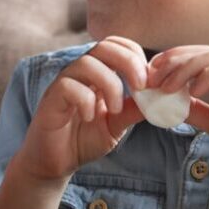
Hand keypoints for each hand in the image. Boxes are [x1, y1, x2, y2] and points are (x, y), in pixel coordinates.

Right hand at [16, 37, 146, 182]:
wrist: (55, 163)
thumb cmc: (83, 140)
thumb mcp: (116, 126)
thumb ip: (132, 111)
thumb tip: (157, 99)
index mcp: (97, 74)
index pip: (116, 45)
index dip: (135, 55)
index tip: (148, 81)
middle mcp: (80, 73)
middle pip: (103, 46)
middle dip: (127, 62)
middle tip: (140, 86)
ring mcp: (64, 83)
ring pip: (86, 62)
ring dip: (109, 83)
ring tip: (115, 109)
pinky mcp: (51, 99)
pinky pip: (68, 86)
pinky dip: (85, 100)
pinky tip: (89, 117)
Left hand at [148, 47, 208, 187]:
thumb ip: (197, 109)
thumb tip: (167, 102)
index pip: (206, 54)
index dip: (177, 58)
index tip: (153, 72)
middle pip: (207, 51)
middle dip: (174, 60)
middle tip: (151, 76)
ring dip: (185, 68)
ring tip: (166, 86)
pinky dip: (206, 77)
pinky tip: (192, 91)